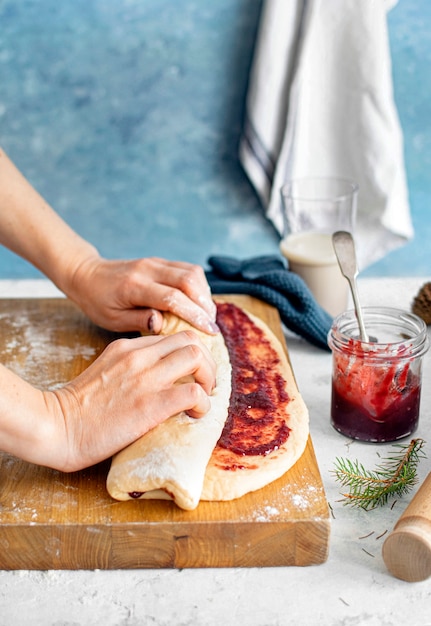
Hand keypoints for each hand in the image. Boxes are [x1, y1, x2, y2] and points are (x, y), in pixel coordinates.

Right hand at [42, 330, 215, 471]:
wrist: (55, 427)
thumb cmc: (77, 409)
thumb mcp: (104, 372)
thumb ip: (129, 368)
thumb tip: (156, 380)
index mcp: (126, 347)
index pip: (172, 337)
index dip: (190, 354)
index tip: (194, 373)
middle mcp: (138, 356)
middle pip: (190, 339)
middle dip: (206, 361)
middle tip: (205, 384)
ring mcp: (145, 378)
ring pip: (197, 357)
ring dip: (208, 378)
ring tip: (203, 398)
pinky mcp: (151, 404)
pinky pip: (194, 393)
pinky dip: (203, 403)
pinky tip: (194, 414)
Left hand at [66, 255, 218, 334]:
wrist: (87, 274)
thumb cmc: (98, 301)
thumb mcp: (111, 319)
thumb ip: (138, 321)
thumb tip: (162, 325)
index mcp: (134, 286)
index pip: (172, 298)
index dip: (194, 315)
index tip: (209, 332)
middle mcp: (148, 269)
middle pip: (188, 280)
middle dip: (205, 304)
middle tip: (212, 326)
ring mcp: (155, 262)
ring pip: (192, 272)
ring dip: (205, 294)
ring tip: (207, 316)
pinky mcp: (160, 261)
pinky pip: (188, 269)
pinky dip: (199, 286)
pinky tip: (199, 303)